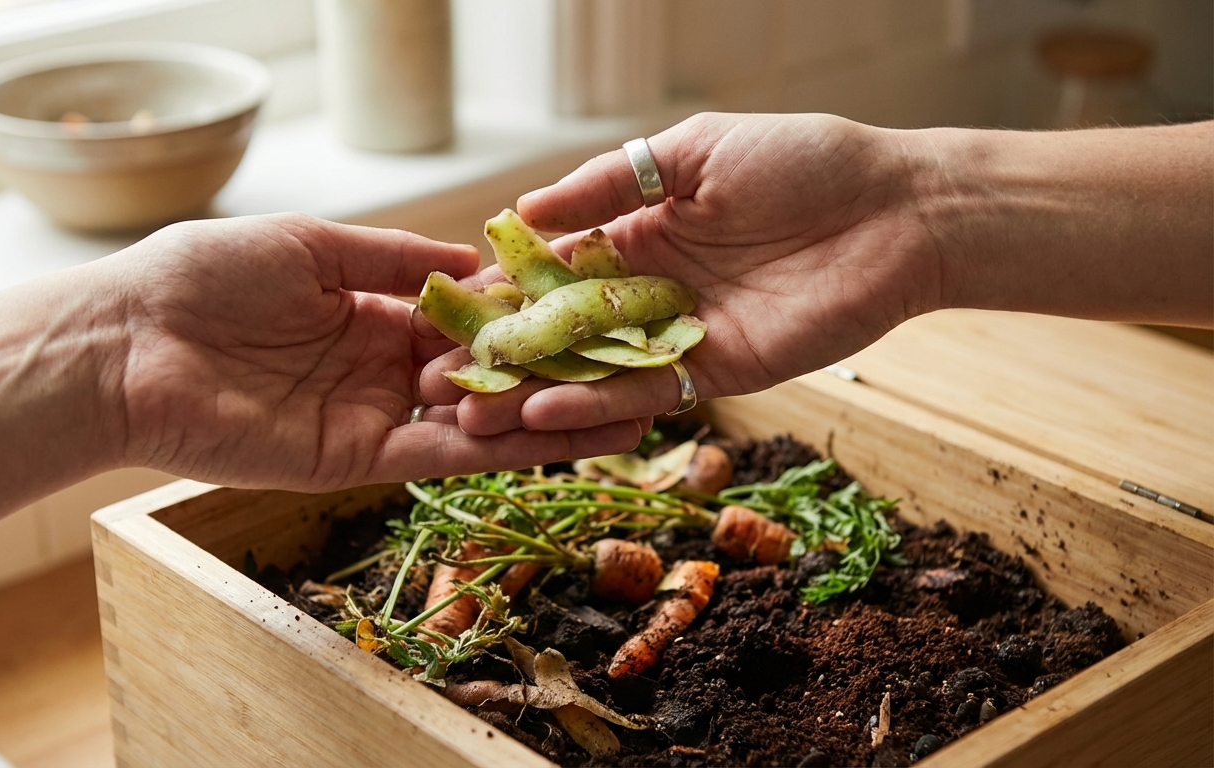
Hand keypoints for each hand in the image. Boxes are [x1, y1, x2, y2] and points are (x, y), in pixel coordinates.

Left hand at [110, 214, 647, 490]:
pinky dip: (496, 450)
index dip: (522, 317)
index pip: (465, 320)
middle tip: (625, 372)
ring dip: (540, 420)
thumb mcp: (310, 246)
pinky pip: (439, 457)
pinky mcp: (355, 461)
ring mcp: (371, 418)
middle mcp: (380, 370)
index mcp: (370, 314)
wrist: (127, 345)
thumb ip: (393, 260)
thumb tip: (472, 258)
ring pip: (474, 423)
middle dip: (548, 376)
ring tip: (617, 415)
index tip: (585, 310)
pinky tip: (555, 438)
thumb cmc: (202, 277)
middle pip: (481, 376)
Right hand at [421, 112, 943, 432]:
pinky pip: (646, 393)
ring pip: (593, 372)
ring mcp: (680, 335)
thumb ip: (611, 181)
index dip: (501, 294)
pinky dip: (596, 404)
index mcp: (638, 232)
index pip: (554, 271)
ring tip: (473, 412)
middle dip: (503, 357)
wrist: (897, 210)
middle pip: (563, 331)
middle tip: (438, 382)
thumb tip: (526, 211)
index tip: (444, 315)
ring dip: (533, 393)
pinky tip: (543, 409)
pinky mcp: (717, 372)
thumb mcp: (694, 152)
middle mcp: (650, 289)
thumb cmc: (803, 161)